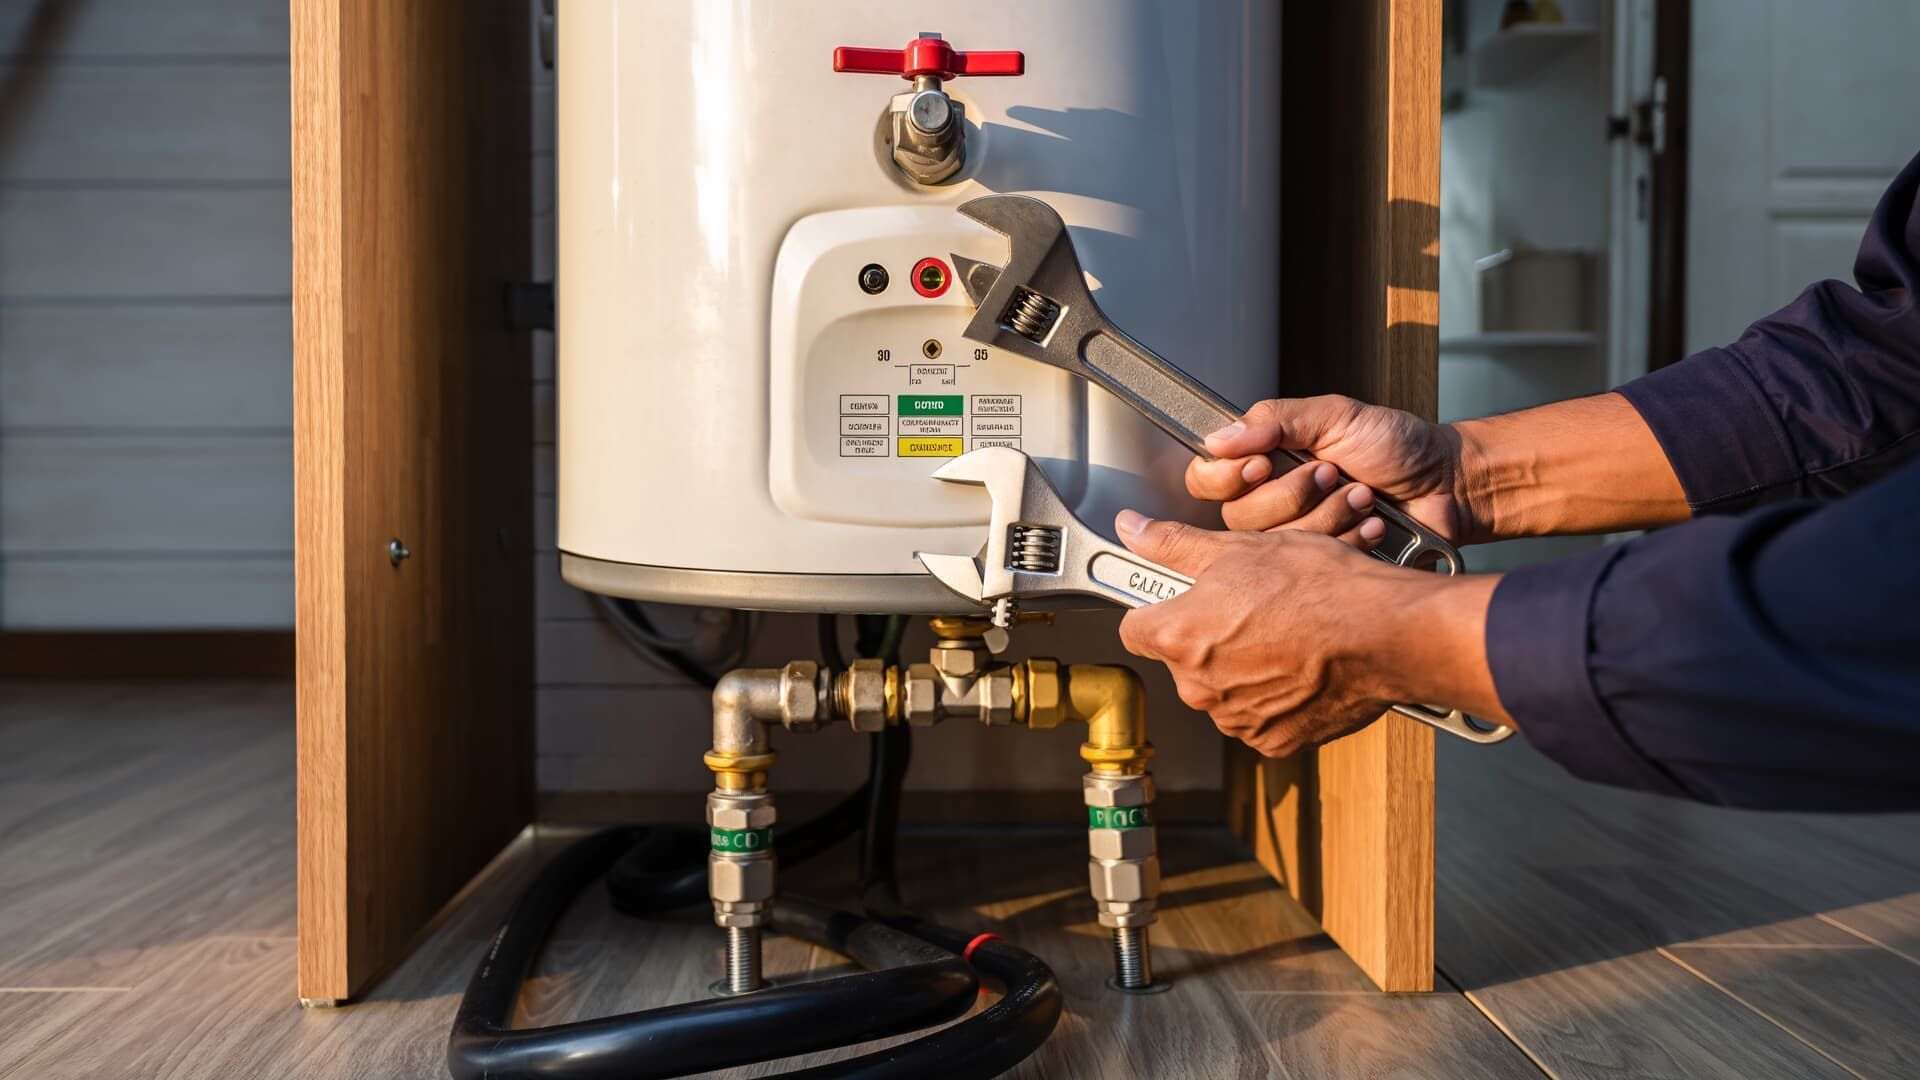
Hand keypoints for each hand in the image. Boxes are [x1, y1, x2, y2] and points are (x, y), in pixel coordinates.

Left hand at [1113, 509, 1507, 757]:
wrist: (1385, 632)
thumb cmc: (1320, 588)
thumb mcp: (1240, 548)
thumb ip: (1173, 544)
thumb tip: (1133, 530)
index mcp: (1179, 636)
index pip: (1136, 626)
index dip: (1157, 607)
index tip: (1177, 597)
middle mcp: (1199, 687)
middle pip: (1182, 659)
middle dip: (1207, 636)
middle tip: (1249, 607)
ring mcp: (1236, 719)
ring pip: (1221, 689)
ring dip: (1241, 667)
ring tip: (1283, 633)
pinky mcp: (1273, 740)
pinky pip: (1258, 716)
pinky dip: (1273, 696)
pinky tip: (1300, 665)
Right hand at [1185, 395, 1487, 546]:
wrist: (1448, 484)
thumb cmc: (1397, 446)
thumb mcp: (1336, 416)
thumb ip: (1276, 419)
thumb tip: (1222, 436)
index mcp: (1264, 463)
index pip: (1207, 478)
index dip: (1227, 477)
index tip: (1261, 464)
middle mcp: (1272, 503)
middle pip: (1238, 518)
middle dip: (1294, 494)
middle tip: (1331, 473)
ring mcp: (1297, 539)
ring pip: (1276, 545)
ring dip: (1327, 515)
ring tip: (1361, 496)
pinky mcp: (1324, 568)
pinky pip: (1313, 567)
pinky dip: (1350, 540)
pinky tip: (1371, 523)